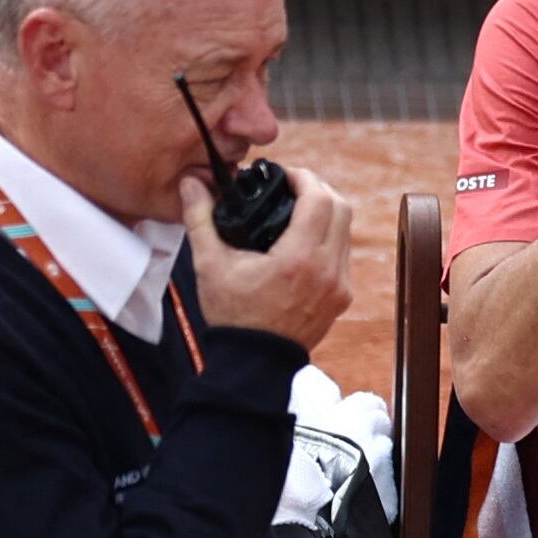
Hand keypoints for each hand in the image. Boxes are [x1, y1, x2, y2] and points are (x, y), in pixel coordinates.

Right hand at [180, 163, 349, 350]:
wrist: (254, 362)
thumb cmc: (232, 315)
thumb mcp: (210, 264)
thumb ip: (201, 218)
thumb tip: (191, 183)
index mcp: (298, 259)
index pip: (319, 199)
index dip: (304, 178)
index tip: (284, 175)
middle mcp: (327, 270)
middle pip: (341, 208)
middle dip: (317, 189)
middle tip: (290, 187)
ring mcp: (340, 285)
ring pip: (346, 230)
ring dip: (325, 213)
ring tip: (295, 210)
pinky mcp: (342, 297)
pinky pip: (343, 254)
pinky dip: (327, 238)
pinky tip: (303, 240)